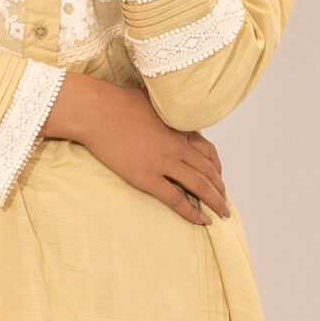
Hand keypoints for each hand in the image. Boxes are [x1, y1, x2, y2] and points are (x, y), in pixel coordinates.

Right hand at [42, 72, 227, 225]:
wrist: (96, 110)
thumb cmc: (117, 101)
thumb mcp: (152, 100)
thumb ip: (165, 110)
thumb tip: (167, 110)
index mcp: (179, 128)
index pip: (209, 152)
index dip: (217, 168)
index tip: (218, 178)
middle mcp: (178, 146)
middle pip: (209, 171)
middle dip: (220, 189)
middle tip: (223, 202)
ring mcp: (163, 162)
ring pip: (200, 186)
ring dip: (215, 202)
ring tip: (222, 214)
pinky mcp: (147, 176)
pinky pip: (176, 200)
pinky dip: (193, 213)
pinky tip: (202, 221)